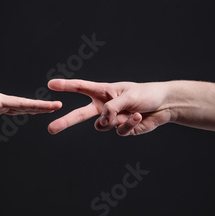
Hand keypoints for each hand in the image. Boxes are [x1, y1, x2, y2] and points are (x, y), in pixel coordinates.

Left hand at [0, 88, 61, 120]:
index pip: (21, 103)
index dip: (38, 105)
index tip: (53, 106)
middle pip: (24, 103)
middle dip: (41, 106)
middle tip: (58, 106)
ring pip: (19, 105)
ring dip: (34, 107)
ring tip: (49, 108)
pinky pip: (12, 108)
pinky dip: (23, 109)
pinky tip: (28, 110)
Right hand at [47, 79, 173, 135]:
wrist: (164, 105)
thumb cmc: (146, 94)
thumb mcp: (129, 95)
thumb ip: (113, 106)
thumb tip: (102, 120)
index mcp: (103, 91)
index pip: (81, 87)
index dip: (65, 86)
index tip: (50, 84)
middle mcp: (104, 106)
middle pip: (80, 114)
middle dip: (65, 121)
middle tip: (51, 129)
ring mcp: (112, 119)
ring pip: (102, 126)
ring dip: (114, 120)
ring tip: (128, 112)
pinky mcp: (122, 129)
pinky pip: (119, 131)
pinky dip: (128, 124)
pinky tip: (138, 116)